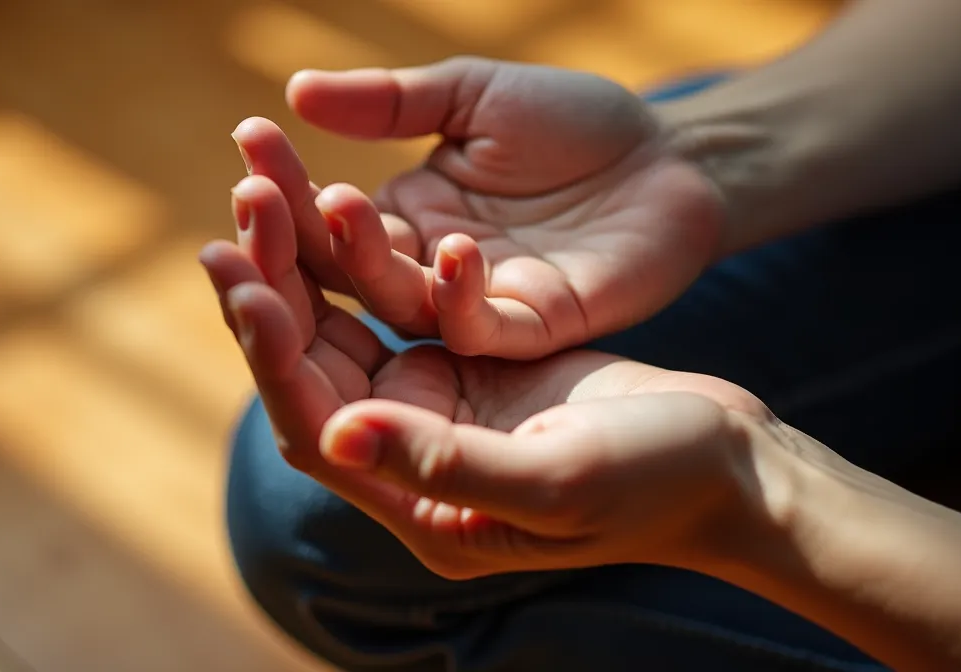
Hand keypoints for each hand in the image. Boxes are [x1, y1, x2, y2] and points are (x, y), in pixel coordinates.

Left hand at [202, 174, 772, 577]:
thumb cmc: (656, 481)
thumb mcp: (556, 478)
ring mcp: (434, 417)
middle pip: (313, 377)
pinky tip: (328, 210)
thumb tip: (336, 434)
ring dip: (302, 273)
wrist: (725, 461)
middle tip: (235, 218)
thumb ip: (448, 465)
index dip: (275, 358)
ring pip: (340, 339)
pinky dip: (356, 265)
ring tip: (264, 197)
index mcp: (423, 512)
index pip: (319, 429)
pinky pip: (388, 313)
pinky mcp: (461, 373)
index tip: (247, 282)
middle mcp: (411, 467)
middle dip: (270, 300)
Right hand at [232, 57, 725, 359]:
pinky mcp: (534, 328)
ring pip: (402, 304)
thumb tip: (297, 90)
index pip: (327, 212)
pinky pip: (483, 327)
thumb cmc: (574, 123)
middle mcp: (427, 269)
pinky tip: (450, 249)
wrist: (674, 155)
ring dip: (365, 263)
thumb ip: (392, 103)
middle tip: (256, 190)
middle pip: (345, 270)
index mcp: (405, 219)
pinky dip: (459, 298)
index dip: (287, 181)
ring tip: (338, 204)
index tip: (248, 136)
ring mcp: (478, 304)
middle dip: (300, 231)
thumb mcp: (475, 97)